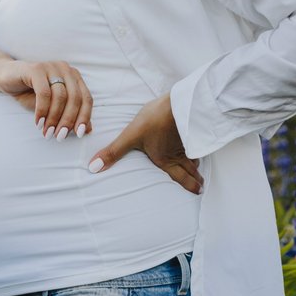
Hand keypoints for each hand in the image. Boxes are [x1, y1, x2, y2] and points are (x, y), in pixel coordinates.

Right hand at [0, 59, 93, 138]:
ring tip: (47, 132)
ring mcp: (51, 67)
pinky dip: (42, 111)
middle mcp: (65, 69)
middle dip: (68, 121)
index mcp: (73, 76)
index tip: (79, 134)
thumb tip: (88, 129)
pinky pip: (44, 93)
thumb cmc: (30, 92)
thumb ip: (69, 115)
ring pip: (60, 97)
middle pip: (75, 98)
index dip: (84, 117)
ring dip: (54, 118)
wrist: (5, 77)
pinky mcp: (36, 69)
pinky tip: (38, 123)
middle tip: (59, 137)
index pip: (86, 98)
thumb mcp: (51, 107)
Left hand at [86, 93, 203, 193]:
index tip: (198, 192)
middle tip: (201, 186)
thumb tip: (93, 168)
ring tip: (198, 167)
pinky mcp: (193, 129)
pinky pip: (197, 143)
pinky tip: (196, 143)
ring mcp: (188, 141)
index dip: (189, 185)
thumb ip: (113, 152)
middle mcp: (179, 154)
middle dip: (196, 178)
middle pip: (191, 169)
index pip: (180, 176)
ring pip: (195, 156)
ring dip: (197, 164)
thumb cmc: (155, 121)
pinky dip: (198, 147)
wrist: (180, 103)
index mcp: (165, 159)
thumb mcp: (130, 136)